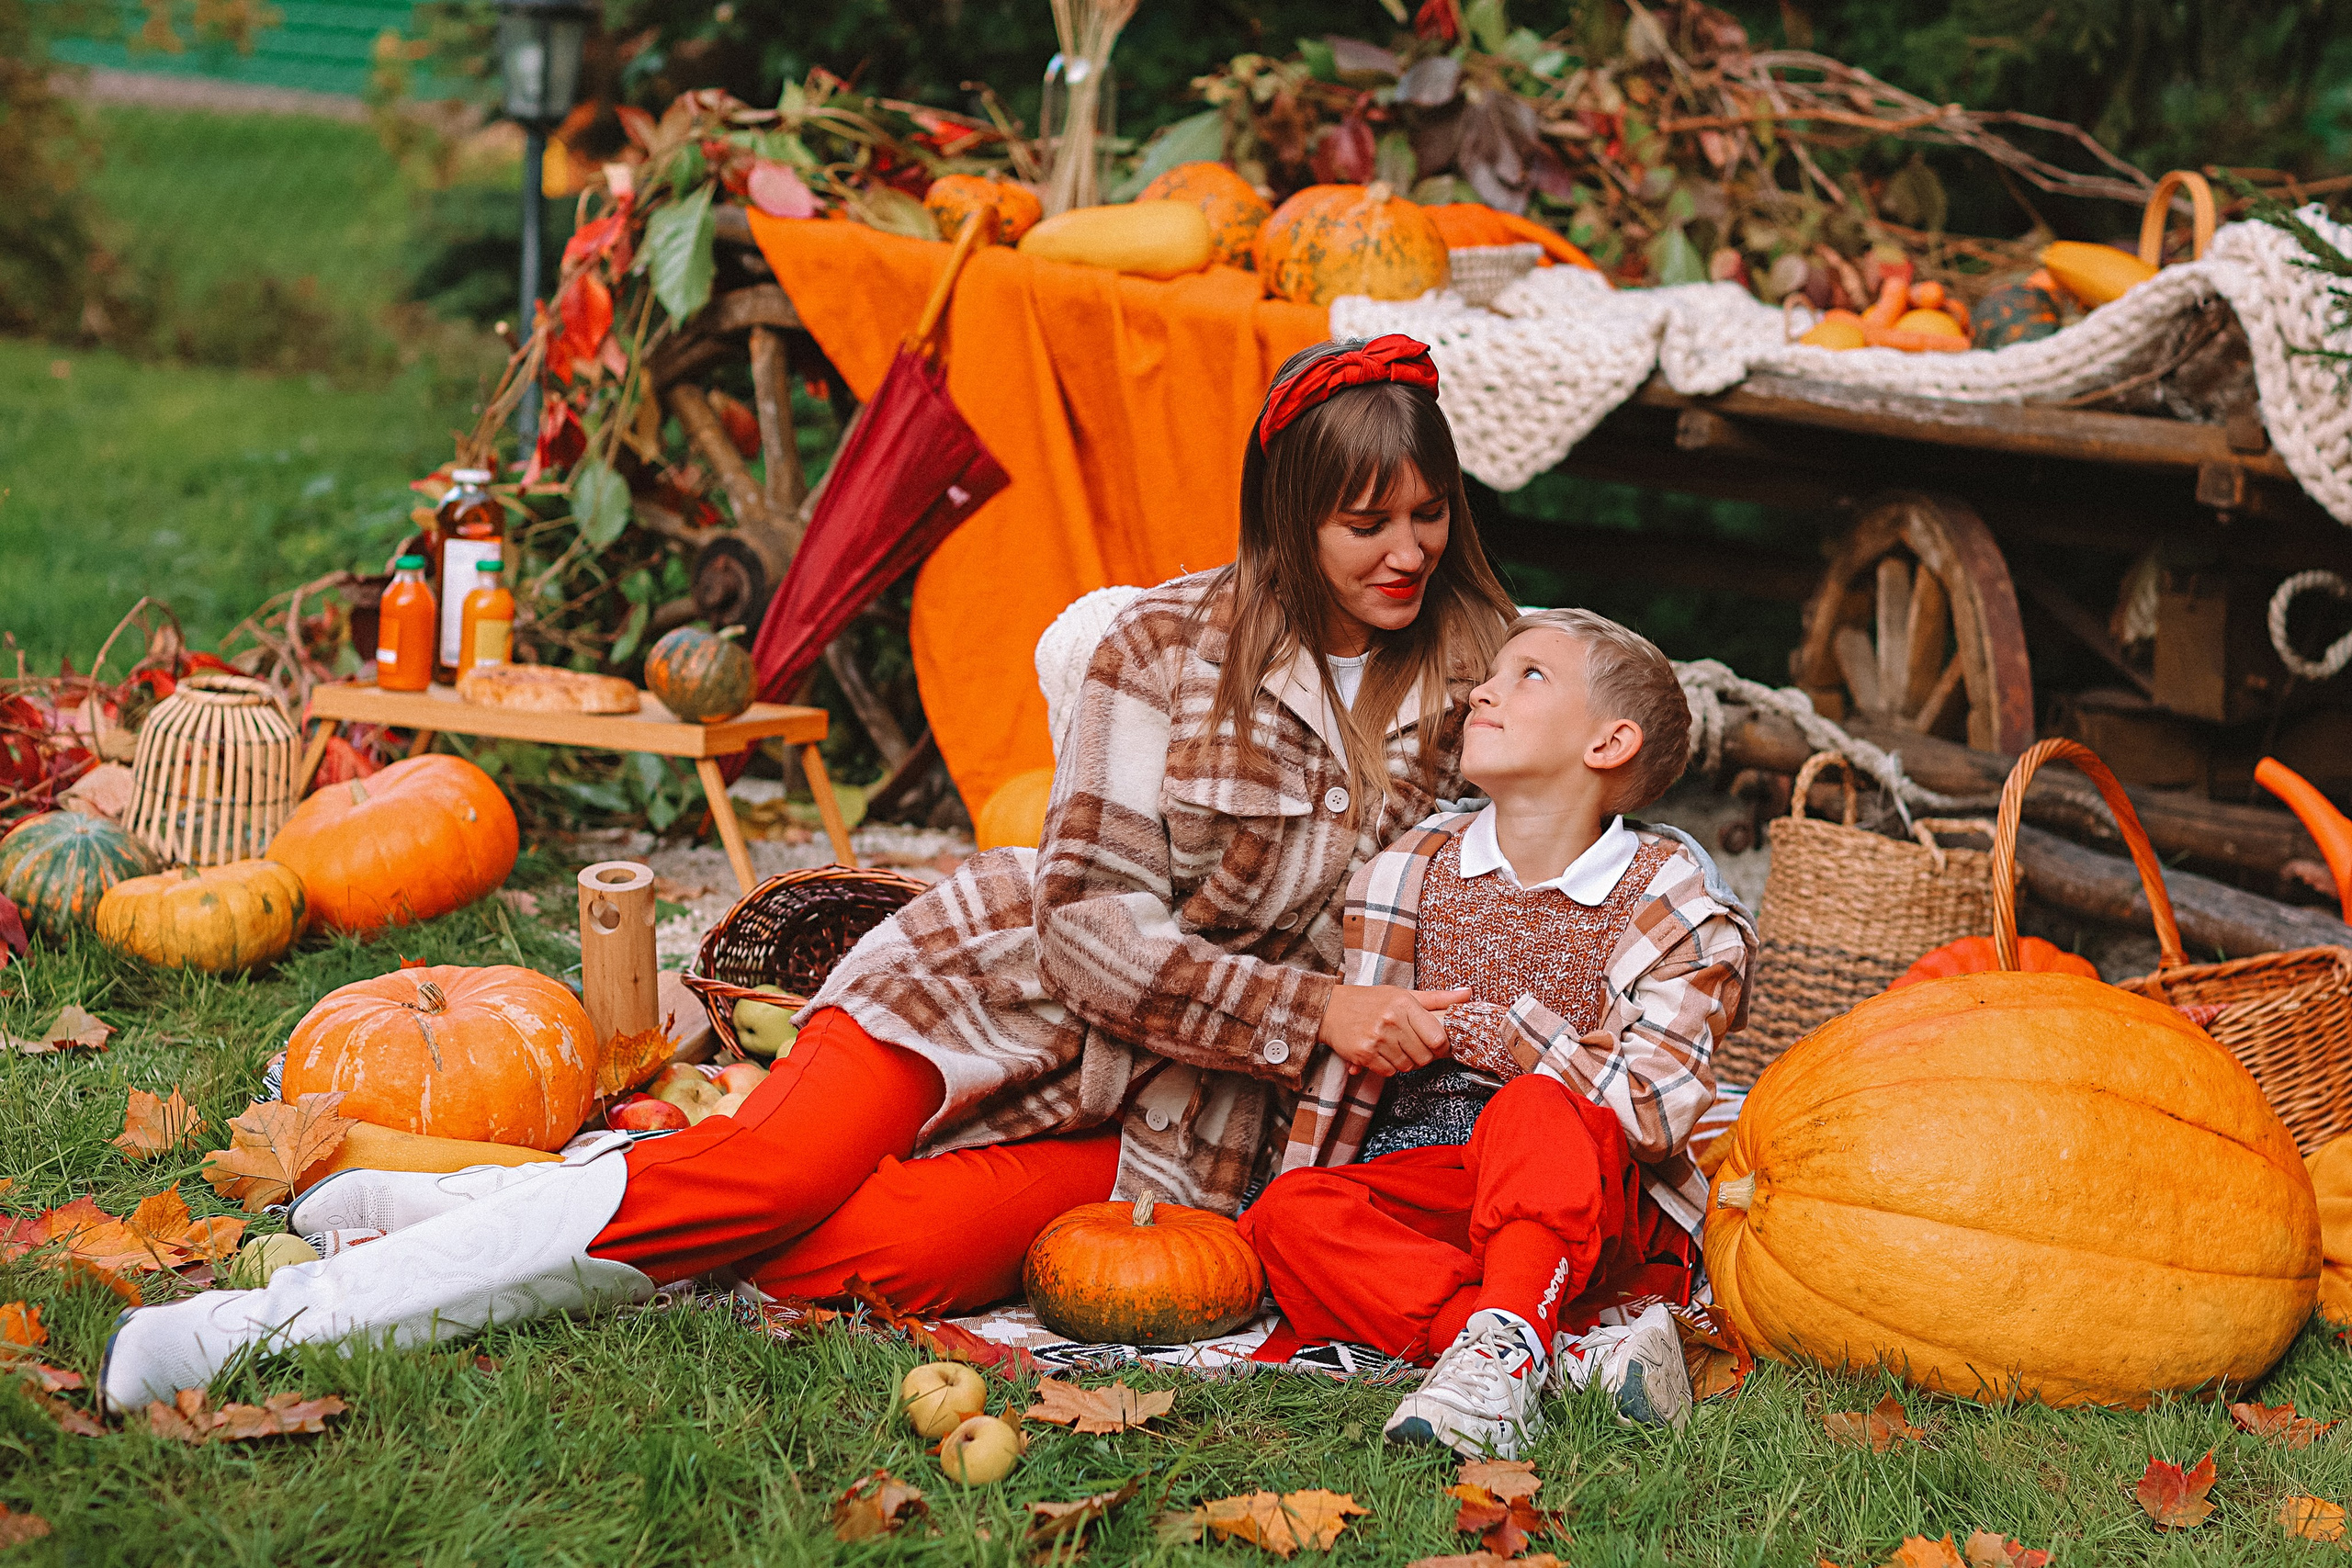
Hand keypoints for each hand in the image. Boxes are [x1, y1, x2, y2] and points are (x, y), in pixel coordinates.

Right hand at [1316, 985, 1473, 1075]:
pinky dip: (1388, 1067)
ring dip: (1405, 1062)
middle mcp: (1391, 1019)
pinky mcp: (1363, 1053)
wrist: (1329, 1009)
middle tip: (1414, 1048)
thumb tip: (1468, 993)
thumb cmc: (1371, 1001)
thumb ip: (1437, 998)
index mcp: (1404, 1003)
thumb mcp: (1403, 994)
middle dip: (1424, 1057)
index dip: (1443, 1047)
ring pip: (1407, 1066)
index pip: (1438, 1037)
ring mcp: (1376, 1038)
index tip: (1438, 1046)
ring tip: (1395, 1048)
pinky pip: (1389, 1072)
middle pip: (1425, 1056)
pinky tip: (1381, 1053)